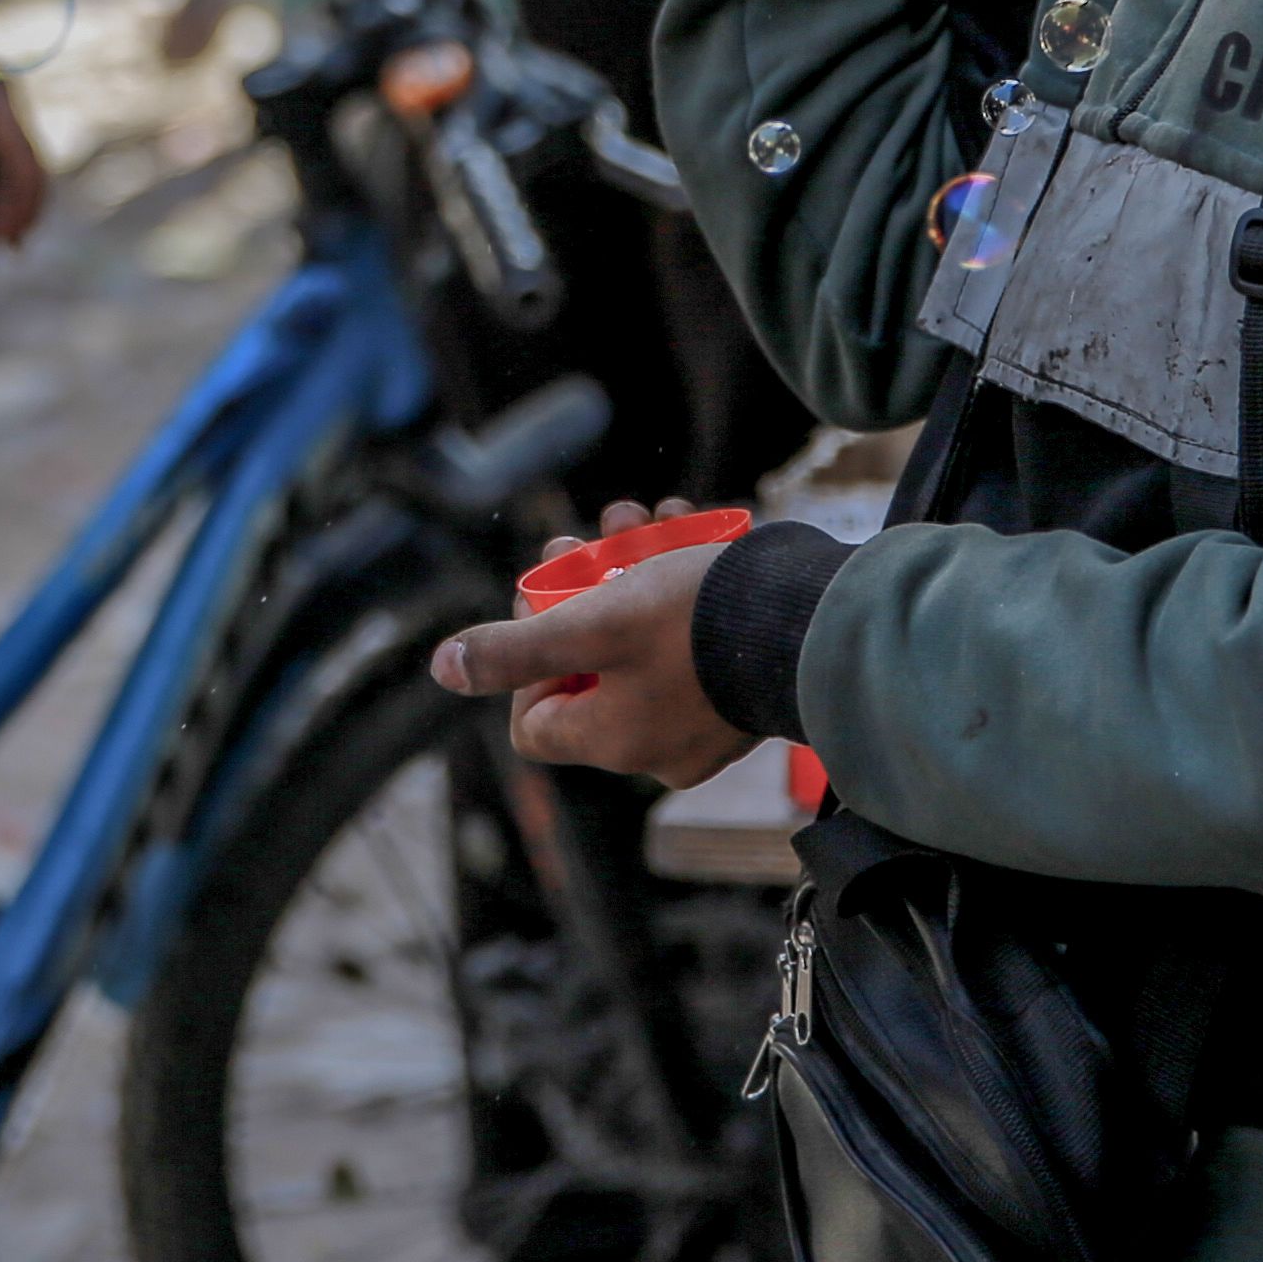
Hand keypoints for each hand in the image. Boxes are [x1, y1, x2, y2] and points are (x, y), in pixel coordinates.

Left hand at [0, 0, 46, 243]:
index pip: (22, 167)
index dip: (13, 210)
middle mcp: (4, 91)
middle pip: (32, 159)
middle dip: (23, 207)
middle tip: (2, 248)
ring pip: (22, 146)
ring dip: (17, 190)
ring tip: (0, 229)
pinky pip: (8, 132)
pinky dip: (8, 166)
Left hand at [430, 538, 754, 788]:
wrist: (820, 622)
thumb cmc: (699, 625)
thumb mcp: (591, 626)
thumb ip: (515, 651)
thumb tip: (443, 668)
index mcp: (613, 741)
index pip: (535, 717)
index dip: (527, 656)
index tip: (547, 604)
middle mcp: (658, 743)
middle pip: (590, 666)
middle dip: (582, 591)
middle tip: (587, 540)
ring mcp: (706, 718)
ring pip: (643, 638)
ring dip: (631, 571)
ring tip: (639, 518)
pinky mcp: (743, 686)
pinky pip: (694, 639)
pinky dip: (681, 583)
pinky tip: (683, 527)